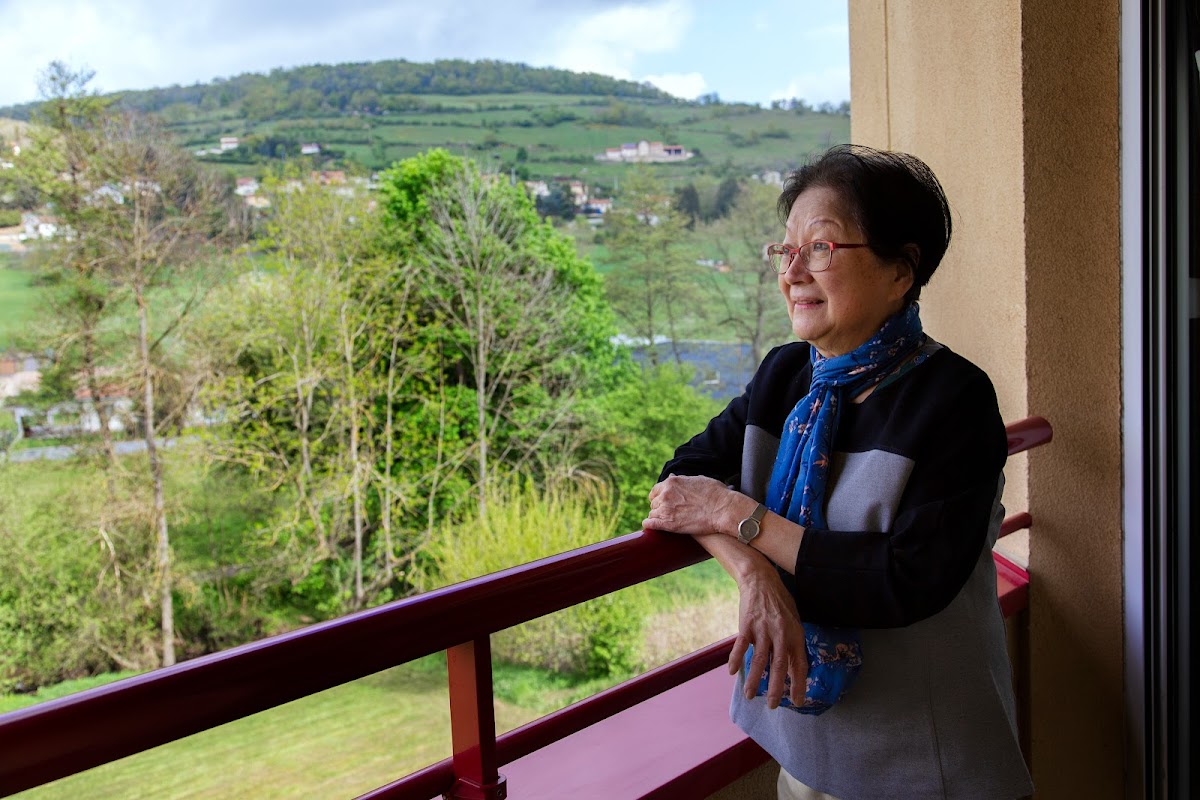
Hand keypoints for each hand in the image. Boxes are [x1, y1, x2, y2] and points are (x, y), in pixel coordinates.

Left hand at [643, 474, 748, 535]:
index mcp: (672, 482)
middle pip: (654, 502)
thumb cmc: (716, 494)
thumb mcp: (698, 480)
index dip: (659, 497)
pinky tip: (650, 526)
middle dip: (660, 507)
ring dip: (657, 516)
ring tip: (663, 521)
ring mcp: (666, 509)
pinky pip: (650, 524)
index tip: (663, 502)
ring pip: (652, 513)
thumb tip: (673, 476)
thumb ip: (683, 480)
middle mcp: (666, 494)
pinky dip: (649, 525)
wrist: (723, 509)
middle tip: (667, 512)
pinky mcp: (668, 524)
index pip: (656, 490)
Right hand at [728, 566, 808, 708]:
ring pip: (760, 659)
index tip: (797, 701)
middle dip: (776, 688)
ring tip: (749, 695)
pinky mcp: (747, 625)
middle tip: (772, 705)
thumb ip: (794, 643)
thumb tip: (795, 667)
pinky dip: (736, 659)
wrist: (761, 580)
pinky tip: (732, 672)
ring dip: (754, 679)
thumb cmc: (779, 602)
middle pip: (780, 665)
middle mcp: (781, 634)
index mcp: (796, 635)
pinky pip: (741, 645)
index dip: (799, 684)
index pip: (800, 664)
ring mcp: (763, 629)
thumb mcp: (794, 621)